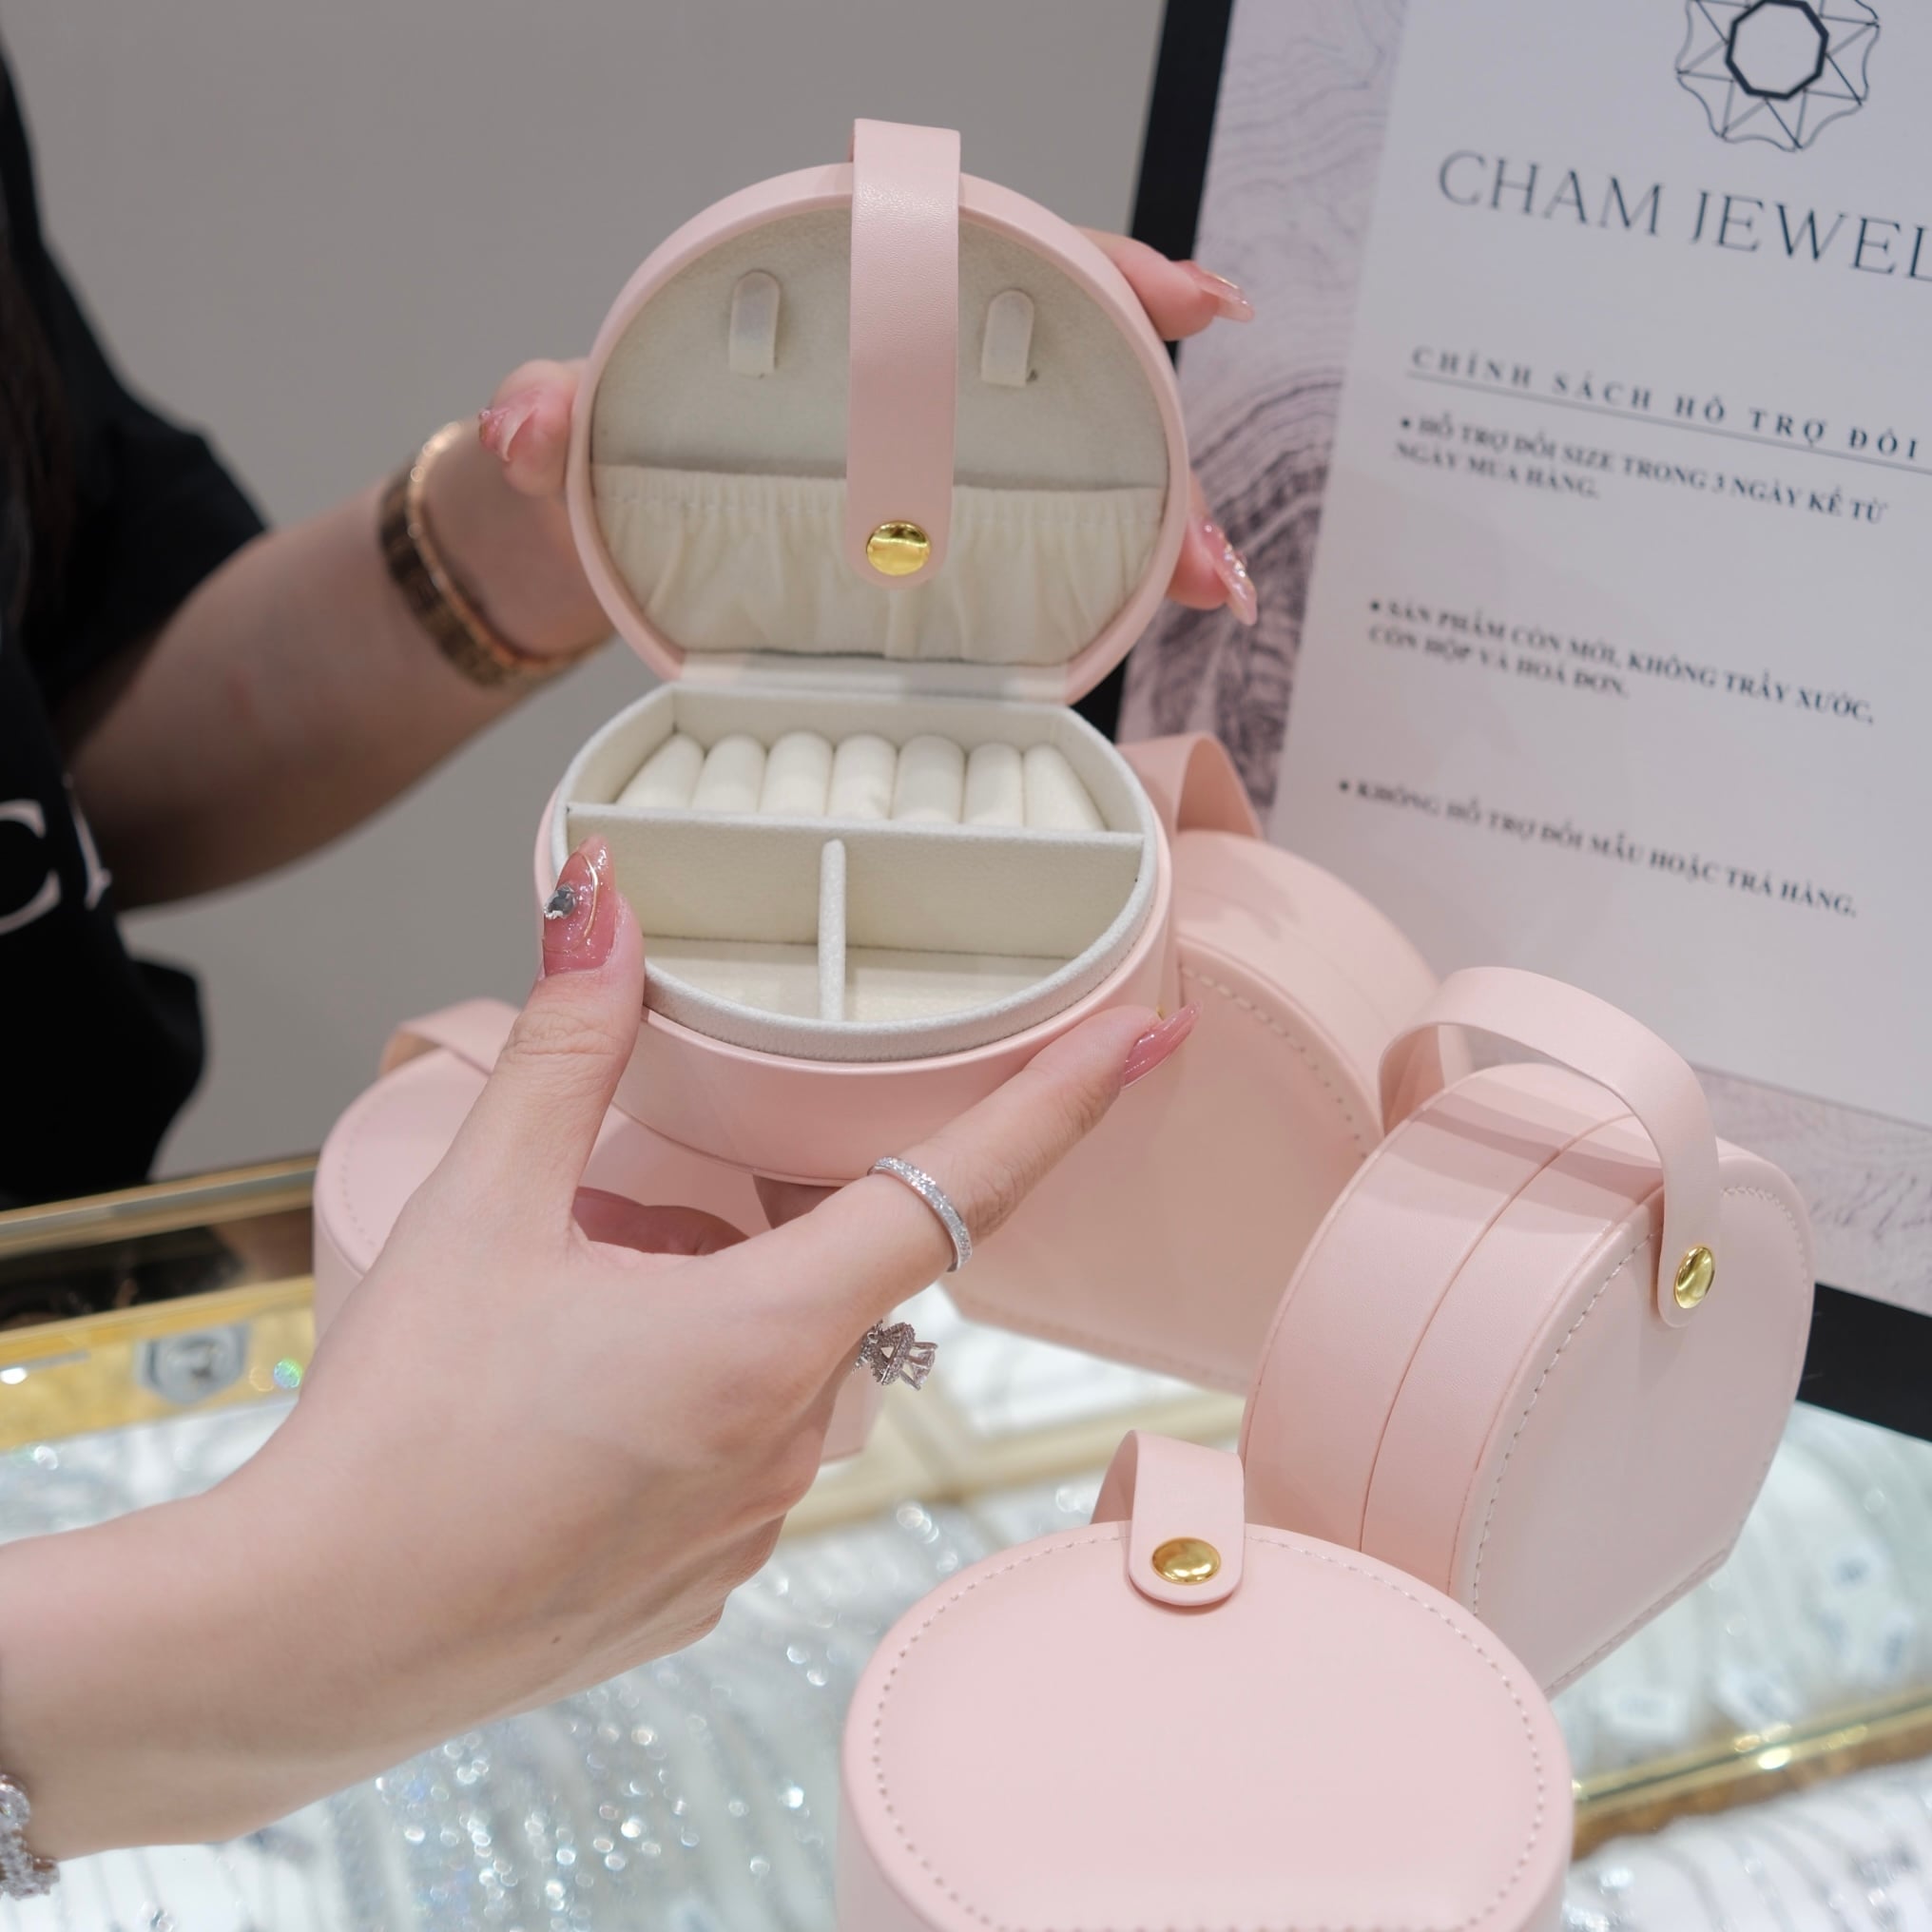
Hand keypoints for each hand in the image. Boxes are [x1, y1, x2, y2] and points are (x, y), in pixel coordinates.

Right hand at [0, 840, 1195, 1855]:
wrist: (306, 1641)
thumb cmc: (397, 1433)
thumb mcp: (482, 1209)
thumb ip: (564, 1047)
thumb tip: (603, 904)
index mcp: (765, 1337)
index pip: (960, 1192)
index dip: (1062, 1105)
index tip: (1145, 1042)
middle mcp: (793, 1442)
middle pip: (836, 1271)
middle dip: (762, 1217)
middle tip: (634, 1211)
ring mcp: (756, 1528)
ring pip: (782, 1363)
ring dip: (716, 1307)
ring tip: (579, 1304)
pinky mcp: (706, 1584)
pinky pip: (740, 1454)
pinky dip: (689, 1397)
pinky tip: (580, 1403)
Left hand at [470, 239, 1258, 642]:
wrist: (569, 556)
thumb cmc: (589, 459)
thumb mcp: (566, 426)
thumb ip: (551, 413)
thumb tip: (533, 427)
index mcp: (837, 320)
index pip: (986, 264)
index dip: (1098, 274)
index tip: (1187, 300)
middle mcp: (897, 395)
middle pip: (1064, 391)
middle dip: (1157, 448)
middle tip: (1203, 529)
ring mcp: (912, 482)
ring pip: (1065, 485)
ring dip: (1151, 535)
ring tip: (1205, 584)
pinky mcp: (911, 563)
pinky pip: (1020, 564)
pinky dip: (1091, 591)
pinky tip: (1142, 617)